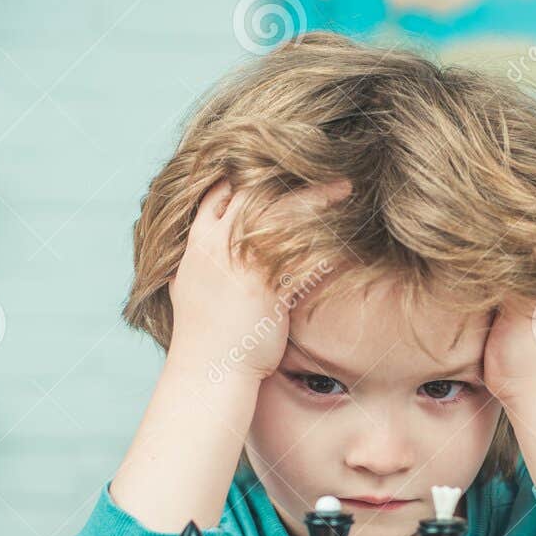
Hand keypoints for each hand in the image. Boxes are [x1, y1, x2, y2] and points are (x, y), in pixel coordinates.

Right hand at [168, 179, 348, 380]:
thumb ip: (194, 264)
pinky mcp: (266, 289)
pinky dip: (327, 242)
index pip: (218, 191)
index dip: (245, 173)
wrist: (208, 372)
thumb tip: (194, 257)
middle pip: (253, 192)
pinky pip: (303, 256)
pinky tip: (349, 234)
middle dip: (287, 174)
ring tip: (344, 188)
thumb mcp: (186, 290)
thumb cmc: (203, 337)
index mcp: (197, 245)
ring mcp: (241, 266)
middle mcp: (216, 248)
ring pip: (282, 216)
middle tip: (320, 163)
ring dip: (316, 198)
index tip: (274, 163)